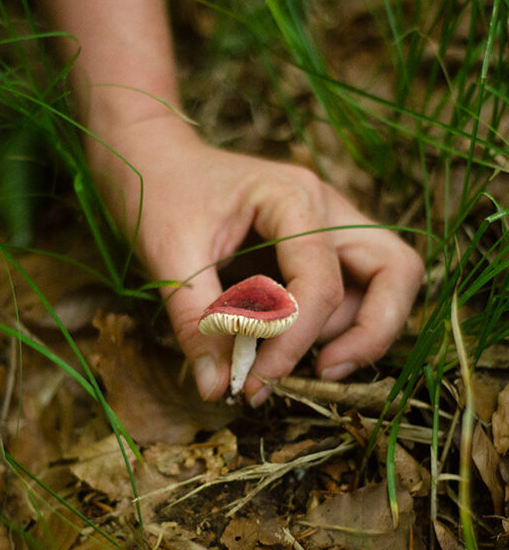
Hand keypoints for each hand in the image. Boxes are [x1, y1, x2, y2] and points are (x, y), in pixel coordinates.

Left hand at [90, 115, 423, 406]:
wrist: (154, 160)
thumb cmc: (161, 194)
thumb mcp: (170, 256)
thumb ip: (196, 324)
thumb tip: (216, 389)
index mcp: (291, 197)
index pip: (321, 281)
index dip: (296, 338)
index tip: (258, 379)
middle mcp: (326, 207)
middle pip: (395, 270)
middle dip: (372, 332)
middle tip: (324, 372)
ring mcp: (328, 224)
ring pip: (381, 282)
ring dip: (348, 332)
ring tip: (287, 359)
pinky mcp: (317, 246)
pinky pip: (350, 289)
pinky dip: (329, 325)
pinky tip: (285, 344)